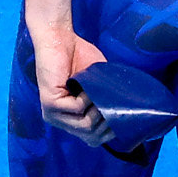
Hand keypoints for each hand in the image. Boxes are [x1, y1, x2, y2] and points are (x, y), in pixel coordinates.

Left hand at [29, 20, 112, 146]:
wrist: (59, 36)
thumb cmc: (78, 56)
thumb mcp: (98, 82)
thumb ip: (106, 99)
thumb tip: (127, 114)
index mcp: (68, 118)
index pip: (91, 139)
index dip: (109, 133)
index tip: (124, 119)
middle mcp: (58, 120)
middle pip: (90, 137)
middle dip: (108, 123)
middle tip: (115, 105)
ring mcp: (52, 114)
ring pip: (85, 126)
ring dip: (99, 111)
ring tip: (102, 94)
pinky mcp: (49, 103)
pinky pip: (77, 109)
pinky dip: (88, 98)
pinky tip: (87, 85)